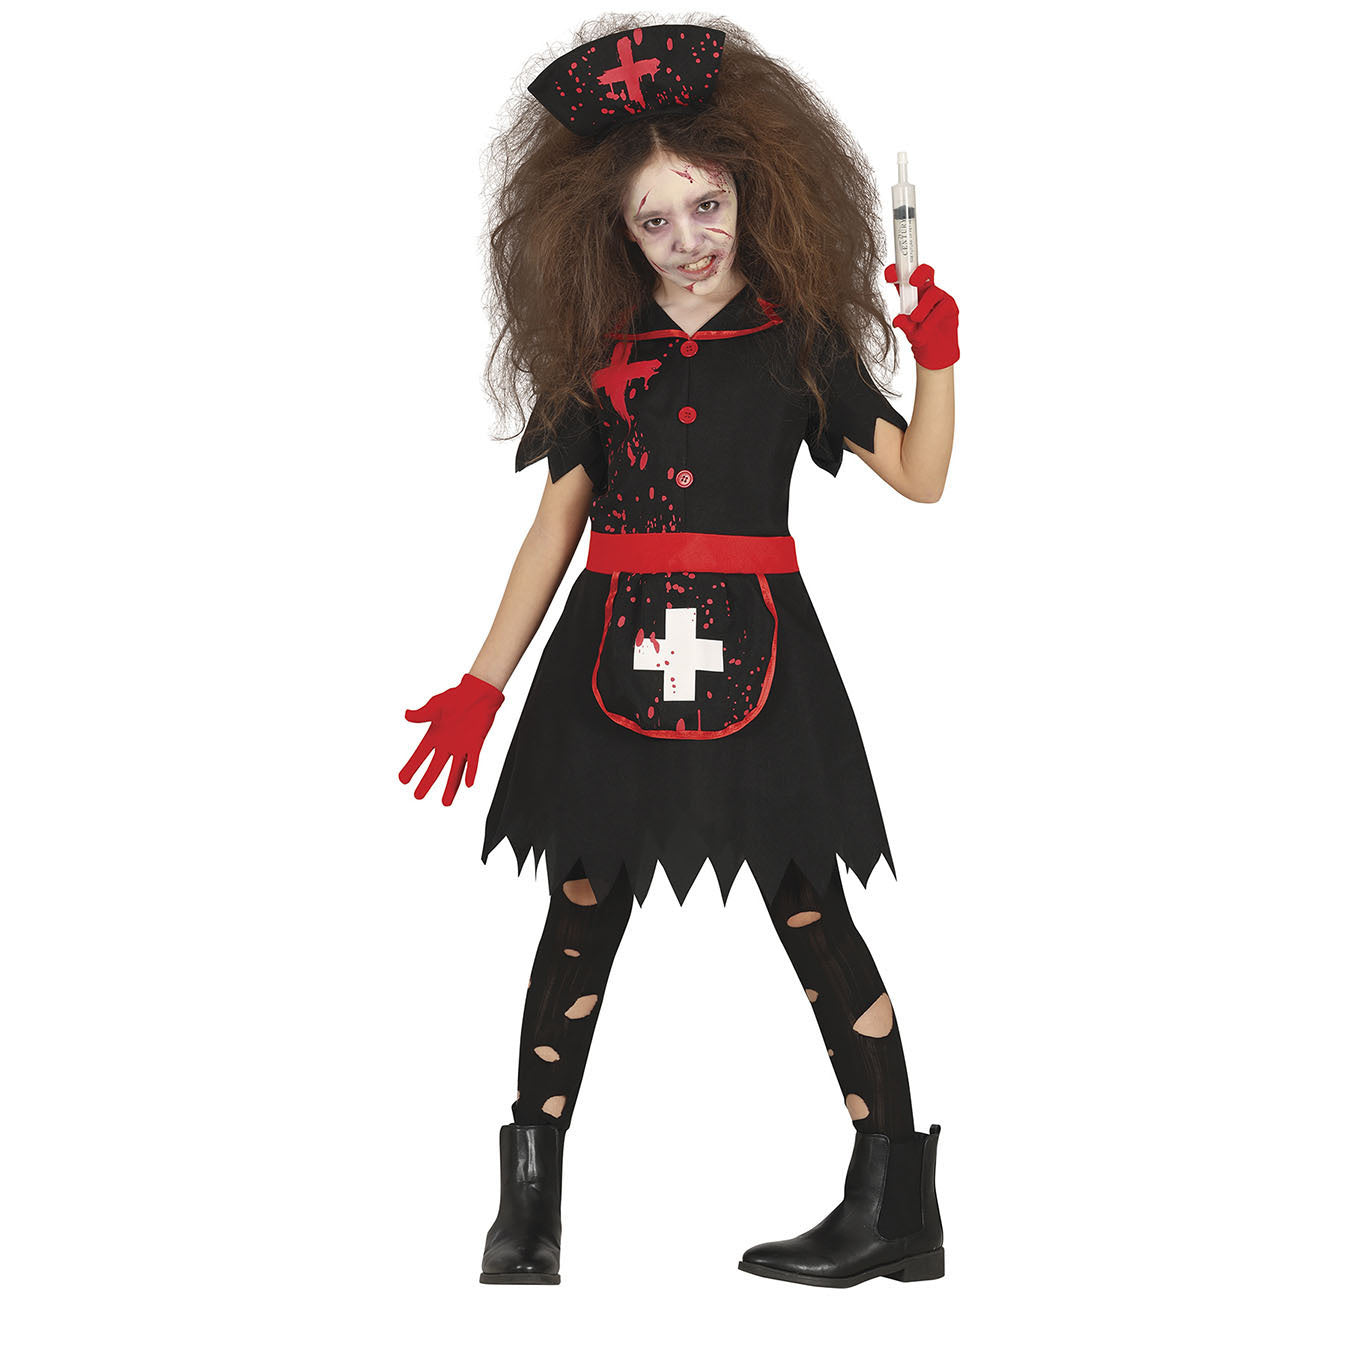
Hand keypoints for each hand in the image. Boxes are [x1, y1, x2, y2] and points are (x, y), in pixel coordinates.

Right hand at [400, 672, 504, 805]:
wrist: (476, 694)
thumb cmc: (455, 698)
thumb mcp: (435, 705)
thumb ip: (422, 714)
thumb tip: (407, 715)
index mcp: (435, 736)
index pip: (420, 756)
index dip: (412, 767)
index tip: (402, 780)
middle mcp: (447, 745)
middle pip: (435, 768)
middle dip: (427, 782)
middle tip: (417, 796)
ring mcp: (461, 747)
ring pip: (455, 771)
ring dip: (450, 786)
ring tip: (446, 803)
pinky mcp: (475, 744)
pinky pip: (473, 761)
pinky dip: (470, 772)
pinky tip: (468, 784)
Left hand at [885, 262, 959, 369]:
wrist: (936, 351)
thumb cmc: (921, 337)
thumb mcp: (909, 332)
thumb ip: (904, 324)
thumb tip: (898, 320)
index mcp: (910, 294)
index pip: (903, 277)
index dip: (897, 272)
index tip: (890, 276)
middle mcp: (925, 292)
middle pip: (924, 272)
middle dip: (918, 272)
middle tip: (912, 282)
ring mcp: (939, 297)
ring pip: (932, 292)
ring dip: (923, 306)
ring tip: (916, 319)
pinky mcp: (950, 306)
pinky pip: (943, 306)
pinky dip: (933, 317)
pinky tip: (928, 326)